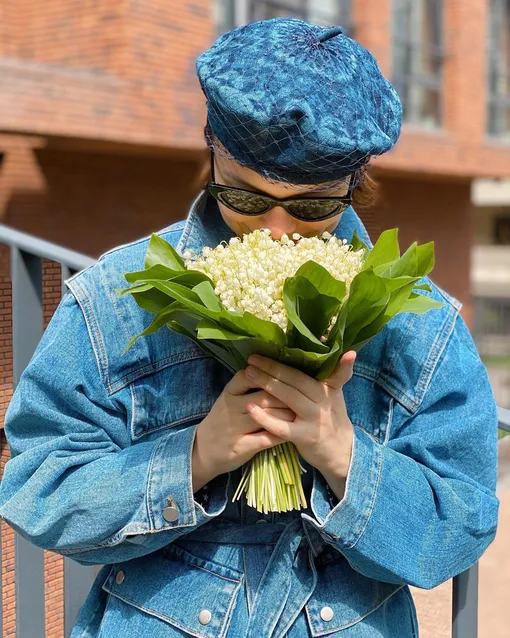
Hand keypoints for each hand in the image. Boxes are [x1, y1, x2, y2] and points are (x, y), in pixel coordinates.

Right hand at [192, 370, 292, 491]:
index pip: (250, 375)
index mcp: (229, 393)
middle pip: (265, 396)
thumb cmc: (222, 420)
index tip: (287, 377)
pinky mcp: (242, 446)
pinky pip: (267, 438)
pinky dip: (282, 434)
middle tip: (302, 397)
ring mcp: (236, 428)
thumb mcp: (229, 398)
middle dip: (287, 397)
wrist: (203, 451)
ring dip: (288, 414)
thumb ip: (249, 385)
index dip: (271, 375)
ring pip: (268, 416)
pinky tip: (293, 432)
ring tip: (301, 413)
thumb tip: (279, 371)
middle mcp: (231, 407)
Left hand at [242, 352, 355, 478]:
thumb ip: (329, 375)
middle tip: (253, 357)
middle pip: (297, 379)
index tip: (286, 345)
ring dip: (267, 384)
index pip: (322, 368)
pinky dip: (265, 417)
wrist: (339, 451)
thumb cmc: (330, 417)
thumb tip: (324, 349)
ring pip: (289, 397)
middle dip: (273, 367)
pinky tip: (250, 407)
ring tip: (248, 372)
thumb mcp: (334, 394)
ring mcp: (314, 419)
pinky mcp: (304, 437)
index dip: (303, 356)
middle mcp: (323, 400)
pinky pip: (281, 426)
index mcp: (330, 387)